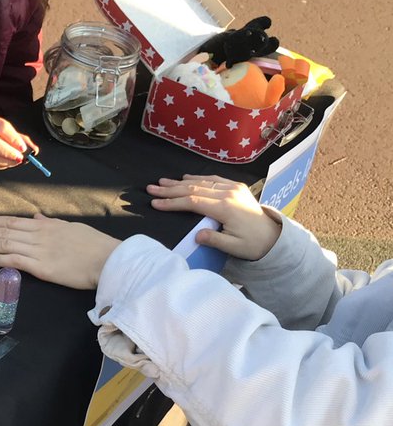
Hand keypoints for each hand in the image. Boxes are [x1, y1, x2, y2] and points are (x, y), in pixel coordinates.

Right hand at [0, 116, 38, 170]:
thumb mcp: (1, 129)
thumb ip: (18, 138)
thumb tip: (34, 150)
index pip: (1, 128)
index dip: (14, 138)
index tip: (23, 147)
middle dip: (9, 153)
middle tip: (20, 158)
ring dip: (7, 162)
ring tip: (15, 162)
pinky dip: (1, 166)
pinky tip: (6, 163)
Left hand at [0, 213, 119, 289]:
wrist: (108, 259)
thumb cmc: (94, 245)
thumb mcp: (70, 227)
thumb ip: (51, 223)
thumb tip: (37, 217)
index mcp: (44, 225)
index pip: (11, 220)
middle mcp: (37, 234)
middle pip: (2, 230)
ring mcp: (38, 250)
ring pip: (3, 243)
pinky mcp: (41, 267)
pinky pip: (14, 261)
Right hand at [147, 175, 281, 260]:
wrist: (273, 236)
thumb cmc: (253, 245)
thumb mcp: (233, 248)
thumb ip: (214, 240)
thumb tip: (197, 235)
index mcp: (226, 208)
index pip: (193, 202)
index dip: (172, 202)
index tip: (155, 203)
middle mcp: (228, 193)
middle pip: (194, 188)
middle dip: (170, 189)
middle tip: (152, 188)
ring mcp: (233, 187)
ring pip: (202, 181)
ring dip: (180, 182)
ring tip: (162, 182)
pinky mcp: (236, 186)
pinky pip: (214, 179)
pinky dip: (197, 177)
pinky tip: (185, 177)